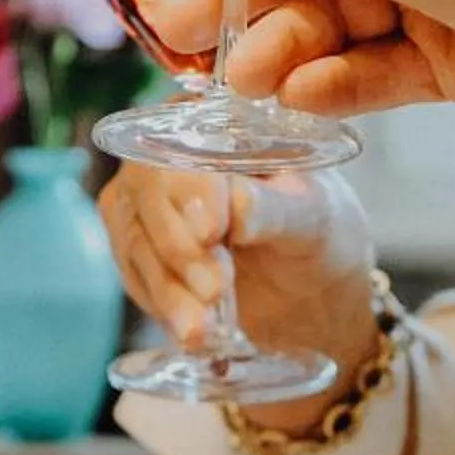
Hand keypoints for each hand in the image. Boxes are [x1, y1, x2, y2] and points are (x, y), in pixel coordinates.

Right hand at [100, 164, 377, 415]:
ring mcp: (144, 204)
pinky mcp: (138, 252)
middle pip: (150, 194)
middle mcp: (166, 153)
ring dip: (169, 290)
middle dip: (181, 248)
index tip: (213, 231)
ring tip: (203, 330)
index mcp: (215, 120)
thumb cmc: (317, 230)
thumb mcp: (312, 216)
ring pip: (137, 243)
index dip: (194, 188)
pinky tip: (191, 334)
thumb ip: (273, 208)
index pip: (187, 144)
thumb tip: (232, 207)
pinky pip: (137, 278)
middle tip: (217, 290)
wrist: (309, 287)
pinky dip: (164, 308)